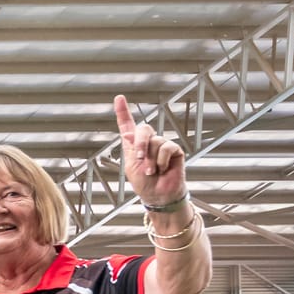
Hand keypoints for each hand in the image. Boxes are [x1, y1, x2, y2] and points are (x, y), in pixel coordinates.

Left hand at [115, 94, 186, 209]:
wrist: (159, 196)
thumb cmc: (144, 184)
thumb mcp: (131, 166)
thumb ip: (131, 148)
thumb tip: (127, 132)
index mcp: (134, 146)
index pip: (128, 125)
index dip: (123, 112)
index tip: (119, 98)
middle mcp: (149, 142)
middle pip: (144, 128)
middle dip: (139, 143)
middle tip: (139, 159)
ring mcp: (162, 145)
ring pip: (155, 141)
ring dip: (150, 159)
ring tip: (152, 172)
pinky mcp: (174, 151)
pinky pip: (167, 148)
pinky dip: (161, 160)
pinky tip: (162, 169)